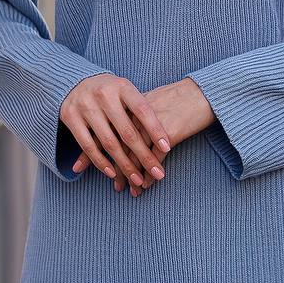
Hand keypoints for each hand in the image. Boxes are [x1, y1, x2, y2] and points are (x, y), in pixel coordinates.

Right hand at [60, 73, 172, 192]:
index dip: (155, 129)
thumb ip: (140, 109)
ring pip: (109, 142)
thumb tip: (165, 138)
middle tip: (157, 174)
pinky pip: (88, 145)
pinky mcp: (70, 117)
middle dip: (144, 156)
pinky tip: (113, 173)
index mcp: (122, 86)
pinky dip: (101, 162)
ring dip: (124, 165)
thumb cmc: (110, 91)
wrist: (73, 81)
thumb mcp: (125, 91)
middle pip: (127, 131)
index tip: (167, 148)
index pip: (143, 110)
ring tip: (137, 180)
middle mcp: (104, 95)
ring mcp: (86, 106)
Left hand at [73, 76, 216, 195]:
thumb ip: (133, 112)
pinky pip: (154, 158)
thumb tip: (119, 124)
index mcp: (128, 105)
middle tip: (114, 185)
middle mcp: (135, 114)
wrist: (203, 93)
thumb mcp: (152, 100)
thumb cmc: (179, 97)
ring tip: (130, 190)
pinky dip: (150, 173)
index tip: (79, 167)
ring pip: (135, 155)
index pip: (104, 130)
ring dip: (132, 175)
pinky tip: (147, 184)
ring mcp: (150, 124)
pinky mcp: (167, 133)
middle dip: (114, 168)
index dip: (91, 150)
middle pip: (117, 145)